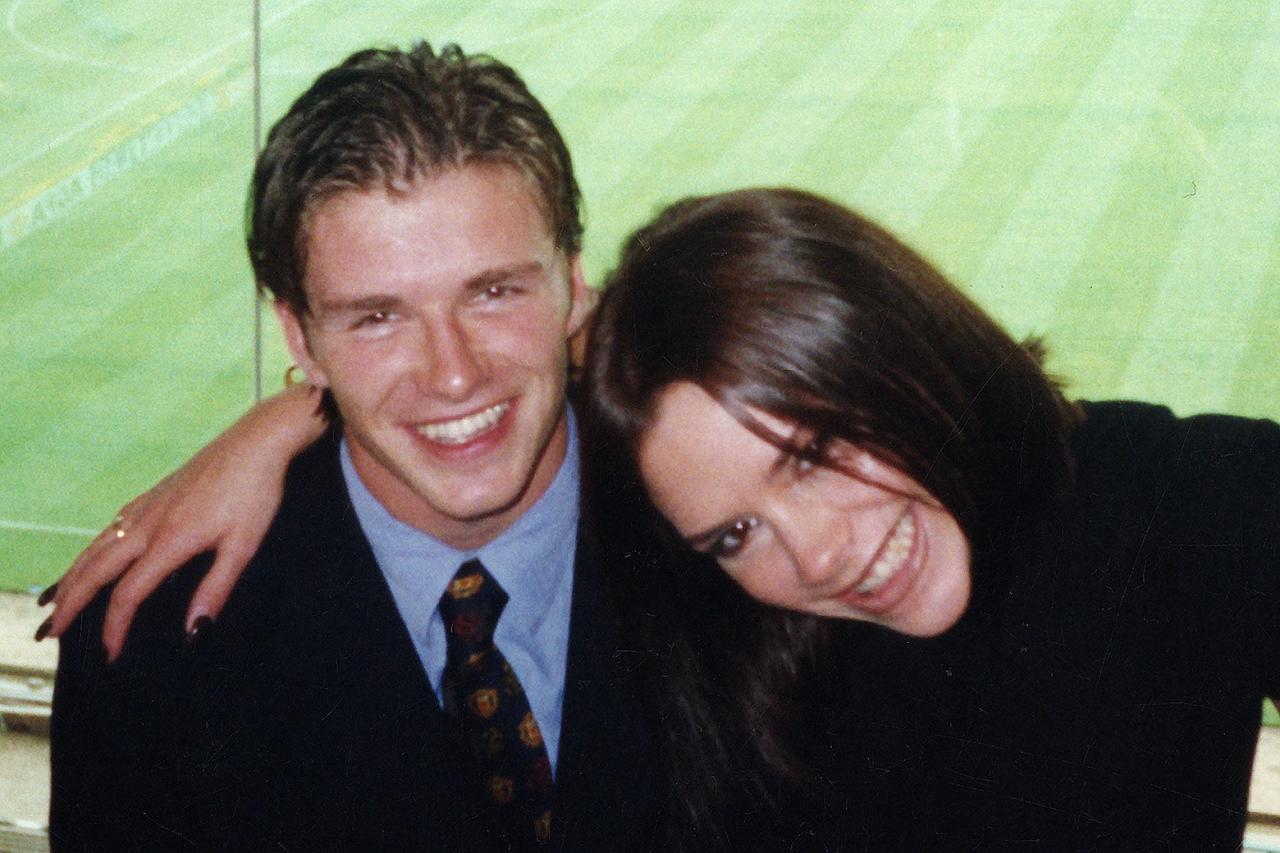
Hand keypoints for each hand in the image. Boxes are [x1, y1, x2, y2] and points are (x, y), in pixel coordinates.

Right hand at [41, 385, 326, 659]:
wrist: (256, 441)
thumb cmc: (255, 493)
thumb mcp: (244, 546)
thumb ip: (215, 589)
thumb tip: (193, 632)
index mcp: (169, 539)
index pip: (128, 593)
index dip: (115, 627)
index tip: (109, 655)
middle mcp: (147, 522)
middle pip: (95, 569)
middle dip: (69, 604)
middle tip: (48, 634)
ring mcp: (146, 505)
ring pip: (96, 546)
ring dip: (72, 577)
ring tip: (54, 602)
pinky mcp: (152, 494)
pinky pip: (109, 529)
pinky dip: (89, 551)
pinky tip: (91, 558)